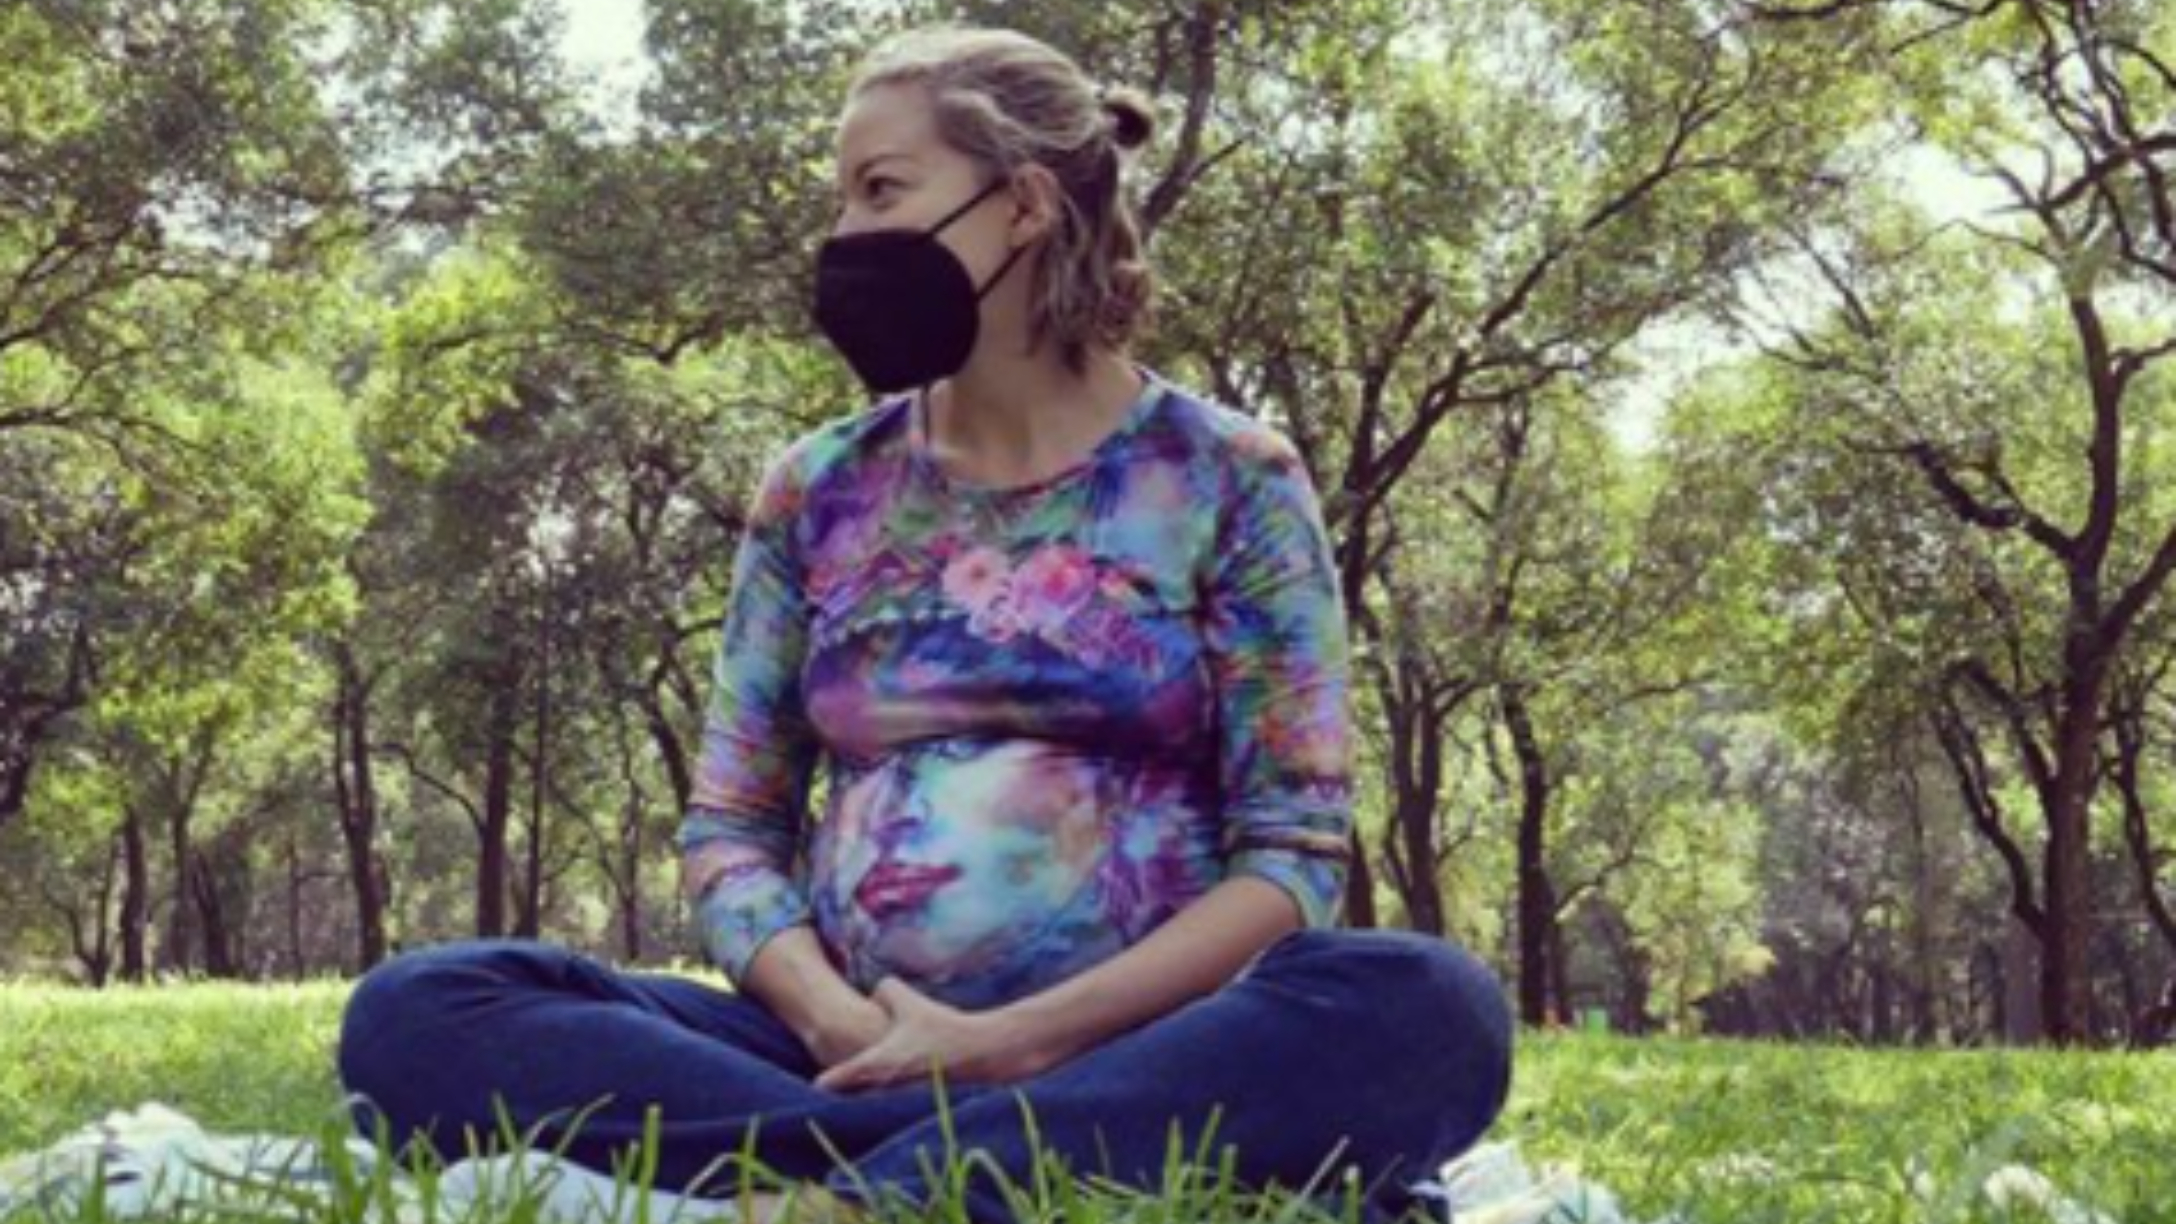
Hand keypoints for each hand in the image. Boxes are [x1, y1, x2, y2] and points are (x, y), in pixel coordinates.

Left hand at [813, 976, 1048, 1093]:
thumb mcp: (909, 1001)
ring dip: (864, 1095)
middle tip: (835, 1082)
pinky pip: (889, 1102)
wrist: (980, 1052)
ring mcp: (898, 1099)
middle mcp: (881, 1087)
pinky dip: (886, 1096)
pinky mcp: (914, 1101)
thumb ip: (885, 989)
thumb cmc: (941, 1027)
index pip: (831, 1082)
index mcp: (874, 1064)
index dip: (820, 1081)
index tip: (814, 1081)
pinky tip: (895, 1081)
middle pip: (845, 1101)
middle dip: (841, 1092)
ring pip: (868, 1103)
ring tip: (863, 1084)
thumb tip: (876, 990)